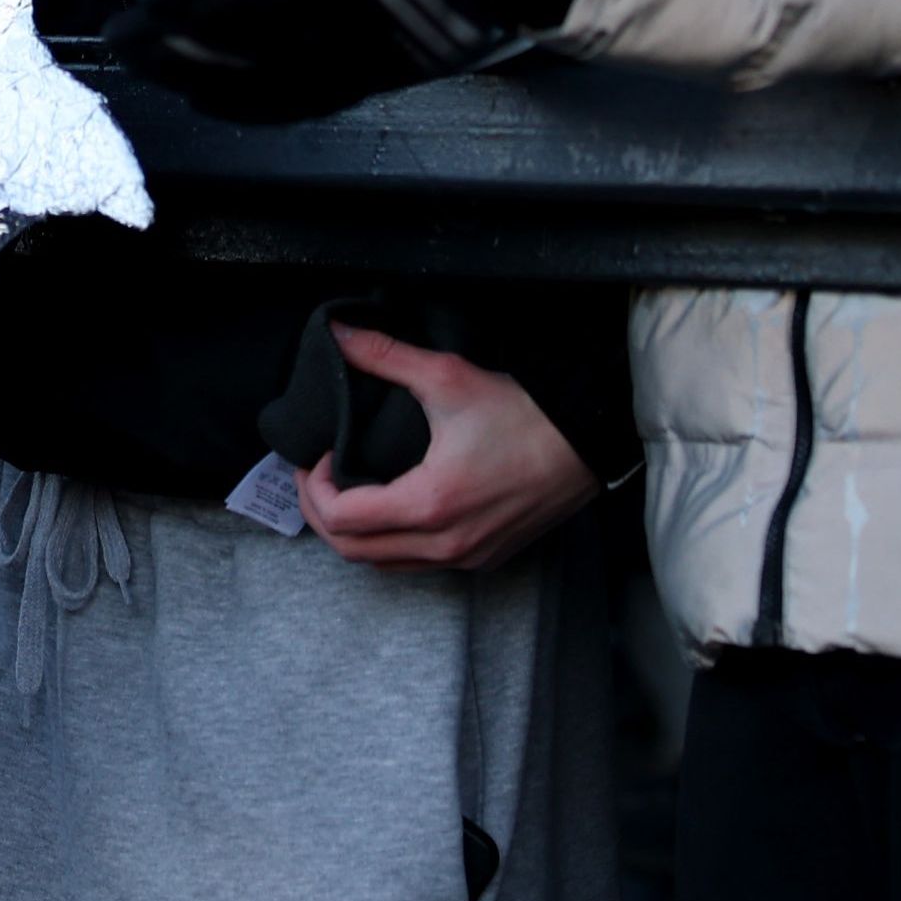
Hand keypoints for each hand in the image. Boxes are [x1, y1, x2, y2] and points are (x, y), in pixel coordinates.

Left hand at [294, 326, 596, 571]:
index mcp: (430, 504)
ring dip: (353, 535)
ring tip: (346, 491)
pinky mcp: (483, 559)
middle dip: (322, 515)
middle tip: (319, 476)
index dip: (314, 488)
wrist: (586, 443)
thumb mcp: (448, 377)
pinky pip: (417, 565)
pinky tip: (388, 510)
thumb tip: (339, 335)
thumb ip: (386, 357)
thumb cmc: (523, 413)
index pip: (342, 520)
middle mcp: (445, 544)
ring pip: (384, 565)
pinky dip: (389, 544)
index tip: (320, 455)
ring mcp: (466, 558)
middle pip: (353, 552)